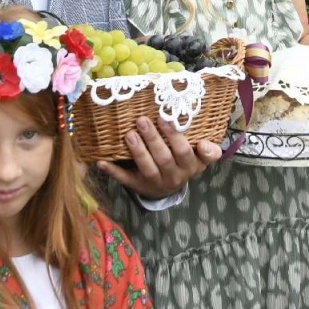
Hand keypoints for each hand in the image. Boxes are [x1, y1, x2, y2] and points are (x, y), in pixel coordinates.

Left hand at [97, 116, 221, 197]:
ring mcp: (156, 182)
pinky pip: (126, 179)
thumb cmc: (183, 162)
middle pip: (166, 158)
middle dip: (154, 139)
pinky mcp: (138, 186)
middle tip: (142, 120)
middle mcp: (175, 175)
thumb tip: (205, 142)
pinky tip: (102, 161)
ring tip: (129, 134)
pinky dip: (113, 171)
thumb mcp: (199, 157)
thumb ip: (207, 149)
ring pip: (148, 169)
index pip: (194, 156)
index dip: (191, 145)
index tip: (184, 132)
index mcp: (191, 165)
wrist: (168, 188)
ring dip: (138, 152)